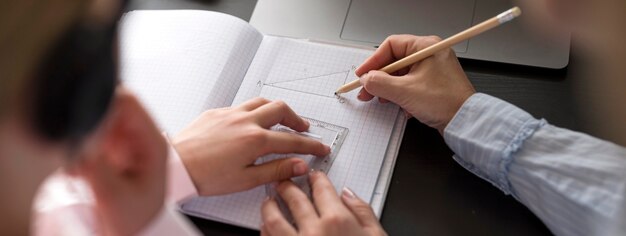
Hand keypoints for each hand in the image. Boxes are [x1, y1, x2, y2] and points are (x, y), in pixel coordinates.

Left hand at [172, 98, 330, 195]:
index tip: (320, 147)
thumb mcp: (246, 180)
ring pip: (261, 101)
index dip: (311, 145)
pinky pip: (241, 105)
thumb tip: (298, 166)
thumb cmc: (204, 175)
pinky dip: (253, 110)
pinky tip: (250, 120)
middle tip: (303, 128)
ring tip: (280, 118)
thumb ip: (276, 170)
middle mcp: (245, 121)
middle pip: (281, 110)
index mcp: (255, 140)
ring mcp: (230, 113)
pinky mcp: (216, 112)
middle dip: (296, 119)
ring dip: (276, 109)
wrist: (175, 165)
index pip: (292, 140)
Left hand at [261, 171, 385, 235]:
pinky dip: (265, 230)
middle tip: (285, 180)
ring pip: (274, 219)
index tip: (315, 176)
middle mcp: (313, 231)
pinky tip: (265, 226)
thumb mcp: (376, 235)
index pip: (322, 189)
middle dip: (288, 185)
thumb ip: (363, 212)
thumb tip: (349, 194)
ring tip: (269, 200)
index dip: (317, 179)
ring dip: (270, 206)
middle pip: (295, 199)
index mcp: (337, 220)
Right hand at [355, 35, 474, 132]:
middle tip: (366, 90)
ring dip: (388, 89)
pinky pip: (409, 85)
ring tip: (381, 100)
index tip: (362, 74)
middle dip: (379, 78)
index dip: (373, 60)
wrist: (465, 123)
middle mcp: (430, 55)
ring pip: (401, 75)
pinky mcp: (432, 85)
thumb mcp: (404, 91)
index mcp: (426, 47)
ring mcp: (432, 70)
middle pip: (394, 61)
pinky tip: (401, 107)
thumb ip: (379, 83)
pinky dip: (401, 95)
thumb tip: (366, 79)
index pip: (391, 46)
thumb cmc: (446, 102)